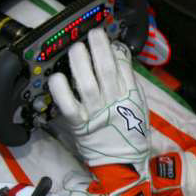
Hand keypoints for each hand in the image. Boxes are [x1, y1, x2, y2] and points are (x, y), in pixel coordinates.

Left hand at [48, 28, 148, 168]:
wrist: (123, 161)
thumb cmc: (131, 131)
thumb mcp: (138, 104)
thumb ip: (129, 82)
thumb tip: (119, 57)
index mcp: (129, 95)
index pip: (123, 66)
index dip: (114, 49)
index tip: (108, 39)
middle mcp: (113, 101)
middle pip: (105, 69)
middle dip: (99, 48)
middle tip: (92, 34)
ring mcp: (96, 112)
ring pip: (86, 83)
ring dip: (80, 63)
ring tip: (77, 48)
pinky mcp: (80, 124)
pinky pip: (69, 106)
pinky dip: (61, 91)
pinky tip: (57, 77)